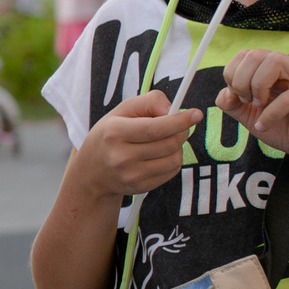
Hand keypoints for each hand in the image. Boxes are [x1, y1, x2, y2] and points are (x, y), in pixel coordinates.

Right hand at [79, 90, 199, 199]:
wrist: (92, 171)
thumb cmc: (110, 135)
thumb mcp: (122, 110)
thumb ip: (149, 102)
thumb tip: (174, 111)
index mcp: (114, 133)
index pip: (155, 128)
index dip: (180, 121)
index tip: (196, 114)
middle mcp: (121, 157)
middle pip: (168, 144)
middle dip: (181, 131)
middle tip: (178, 126)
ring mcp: (131, 175)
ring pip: (174, 159)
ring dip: (177, 147)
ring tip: (165, 141)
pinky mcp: (140, 187)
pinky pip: (171, 172)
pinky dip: (172, 160)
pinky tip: (160, 155)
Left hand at [217, 49, 288, 168]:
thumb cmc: (286, 128)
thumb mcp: (250, 117)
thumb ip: (233, 104)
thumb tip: (224, 93)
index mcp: (271, 69)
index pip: (245, 54)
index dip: (232, 74)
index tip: (237, 97)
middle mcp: (288, 68)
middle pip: (256, 54)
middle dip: (242, 80)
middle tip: (247, 102)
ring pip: (274, 61)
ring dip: (258, 86)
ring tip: (259, 106)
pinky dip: (271, 113)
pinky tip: (264, 125)